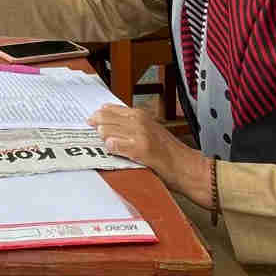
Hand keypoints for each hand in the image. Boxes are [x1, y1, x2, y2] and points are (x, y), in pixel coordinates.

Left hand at [87, 104, 211, 207]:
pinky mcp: (142, 151)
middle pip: (106, 119)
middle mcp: (140, 121)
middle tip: (88, 130)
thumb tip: (105, 121)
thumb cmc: (168, 151)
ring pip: (109, 131)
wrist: (187, 166)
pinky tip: (110, 149)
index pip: (111, 109)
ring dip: (101, 137)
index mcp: (141, 115)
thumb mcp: (150, 130)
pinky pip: (118, 146)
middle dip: (95, 125)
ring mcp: (141, 135)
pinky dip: (112, 148)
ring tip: (101, 142)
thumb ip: (130, 125)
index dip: (98, 115)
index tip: (89, 120)